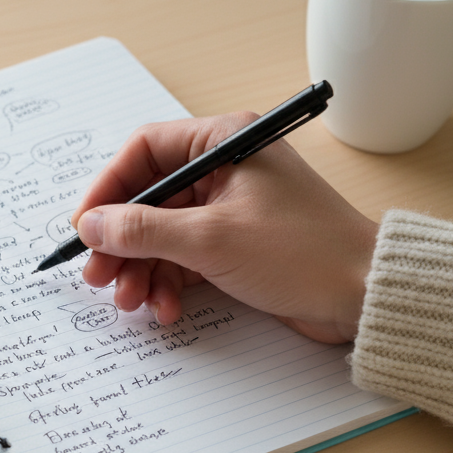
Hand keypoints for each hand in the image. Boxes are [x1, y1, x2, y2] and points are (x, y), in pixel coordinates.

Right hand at [70, 113, 378, 342]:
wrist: (366, 296)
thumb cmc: (305, 252)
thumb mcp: (211, 239)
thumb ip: (144, 230)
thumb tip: (93, 226)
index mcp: (224, 143)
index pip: (144, 152)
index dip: (108, 190)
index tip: (85, 228)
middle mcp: (225, 170)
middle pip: (147, 200)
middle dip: (121, 243)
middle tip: (100, 277)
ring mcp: (230, 210)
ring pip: (162, 235)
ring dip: (142, 271)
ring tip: (134, 302)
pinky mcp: (237, 246)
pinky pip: (184, 259)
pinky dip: (169, 284)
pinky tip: (166, 308)